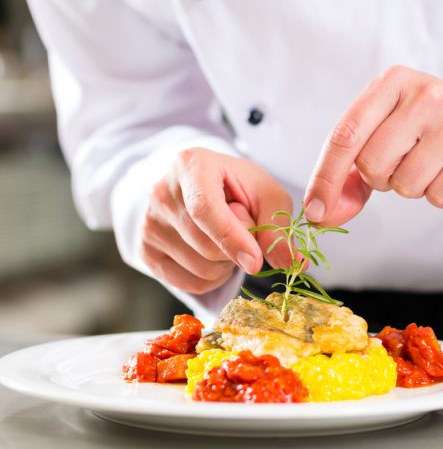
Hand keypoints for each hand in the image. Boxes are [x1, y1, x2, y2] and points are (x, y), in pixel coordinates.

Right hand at [141, 148, 293, 293]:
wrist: (199, 189)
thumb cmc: (236, 187)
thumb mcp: (266, 194)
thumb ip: (278, 226)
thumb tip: (290, 263)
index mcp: (191, 164)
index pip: (204, 208)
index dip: (231, 238)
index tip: (255, 261)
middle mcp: (161, 192)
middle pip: (206, 245)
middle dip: (237, 249)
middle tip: (241, 230)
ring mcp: (149, 223)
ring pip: (200, 268)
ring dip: (226, 265)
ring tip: (225, 240)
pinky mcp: (145, 250)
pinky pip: (188, 284)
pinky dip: (211, 279)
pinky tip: (212, 256)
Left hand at [304, 66, 442, 225]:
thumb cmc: (429, 130)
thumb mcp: (385, 133)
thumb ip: (348, 174)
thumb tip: (320, 213)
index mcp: (391, 82)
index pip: (345, 135)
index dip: (325, 177)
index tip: (313, 209)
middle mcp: (424, 94)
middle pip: (371, 164)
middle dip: (379, 178)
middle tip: (403, 162)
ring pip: (404, 184)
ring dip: (411, 186)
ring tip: (431, 163)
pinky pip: (439, 196)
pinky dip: (439, 195)